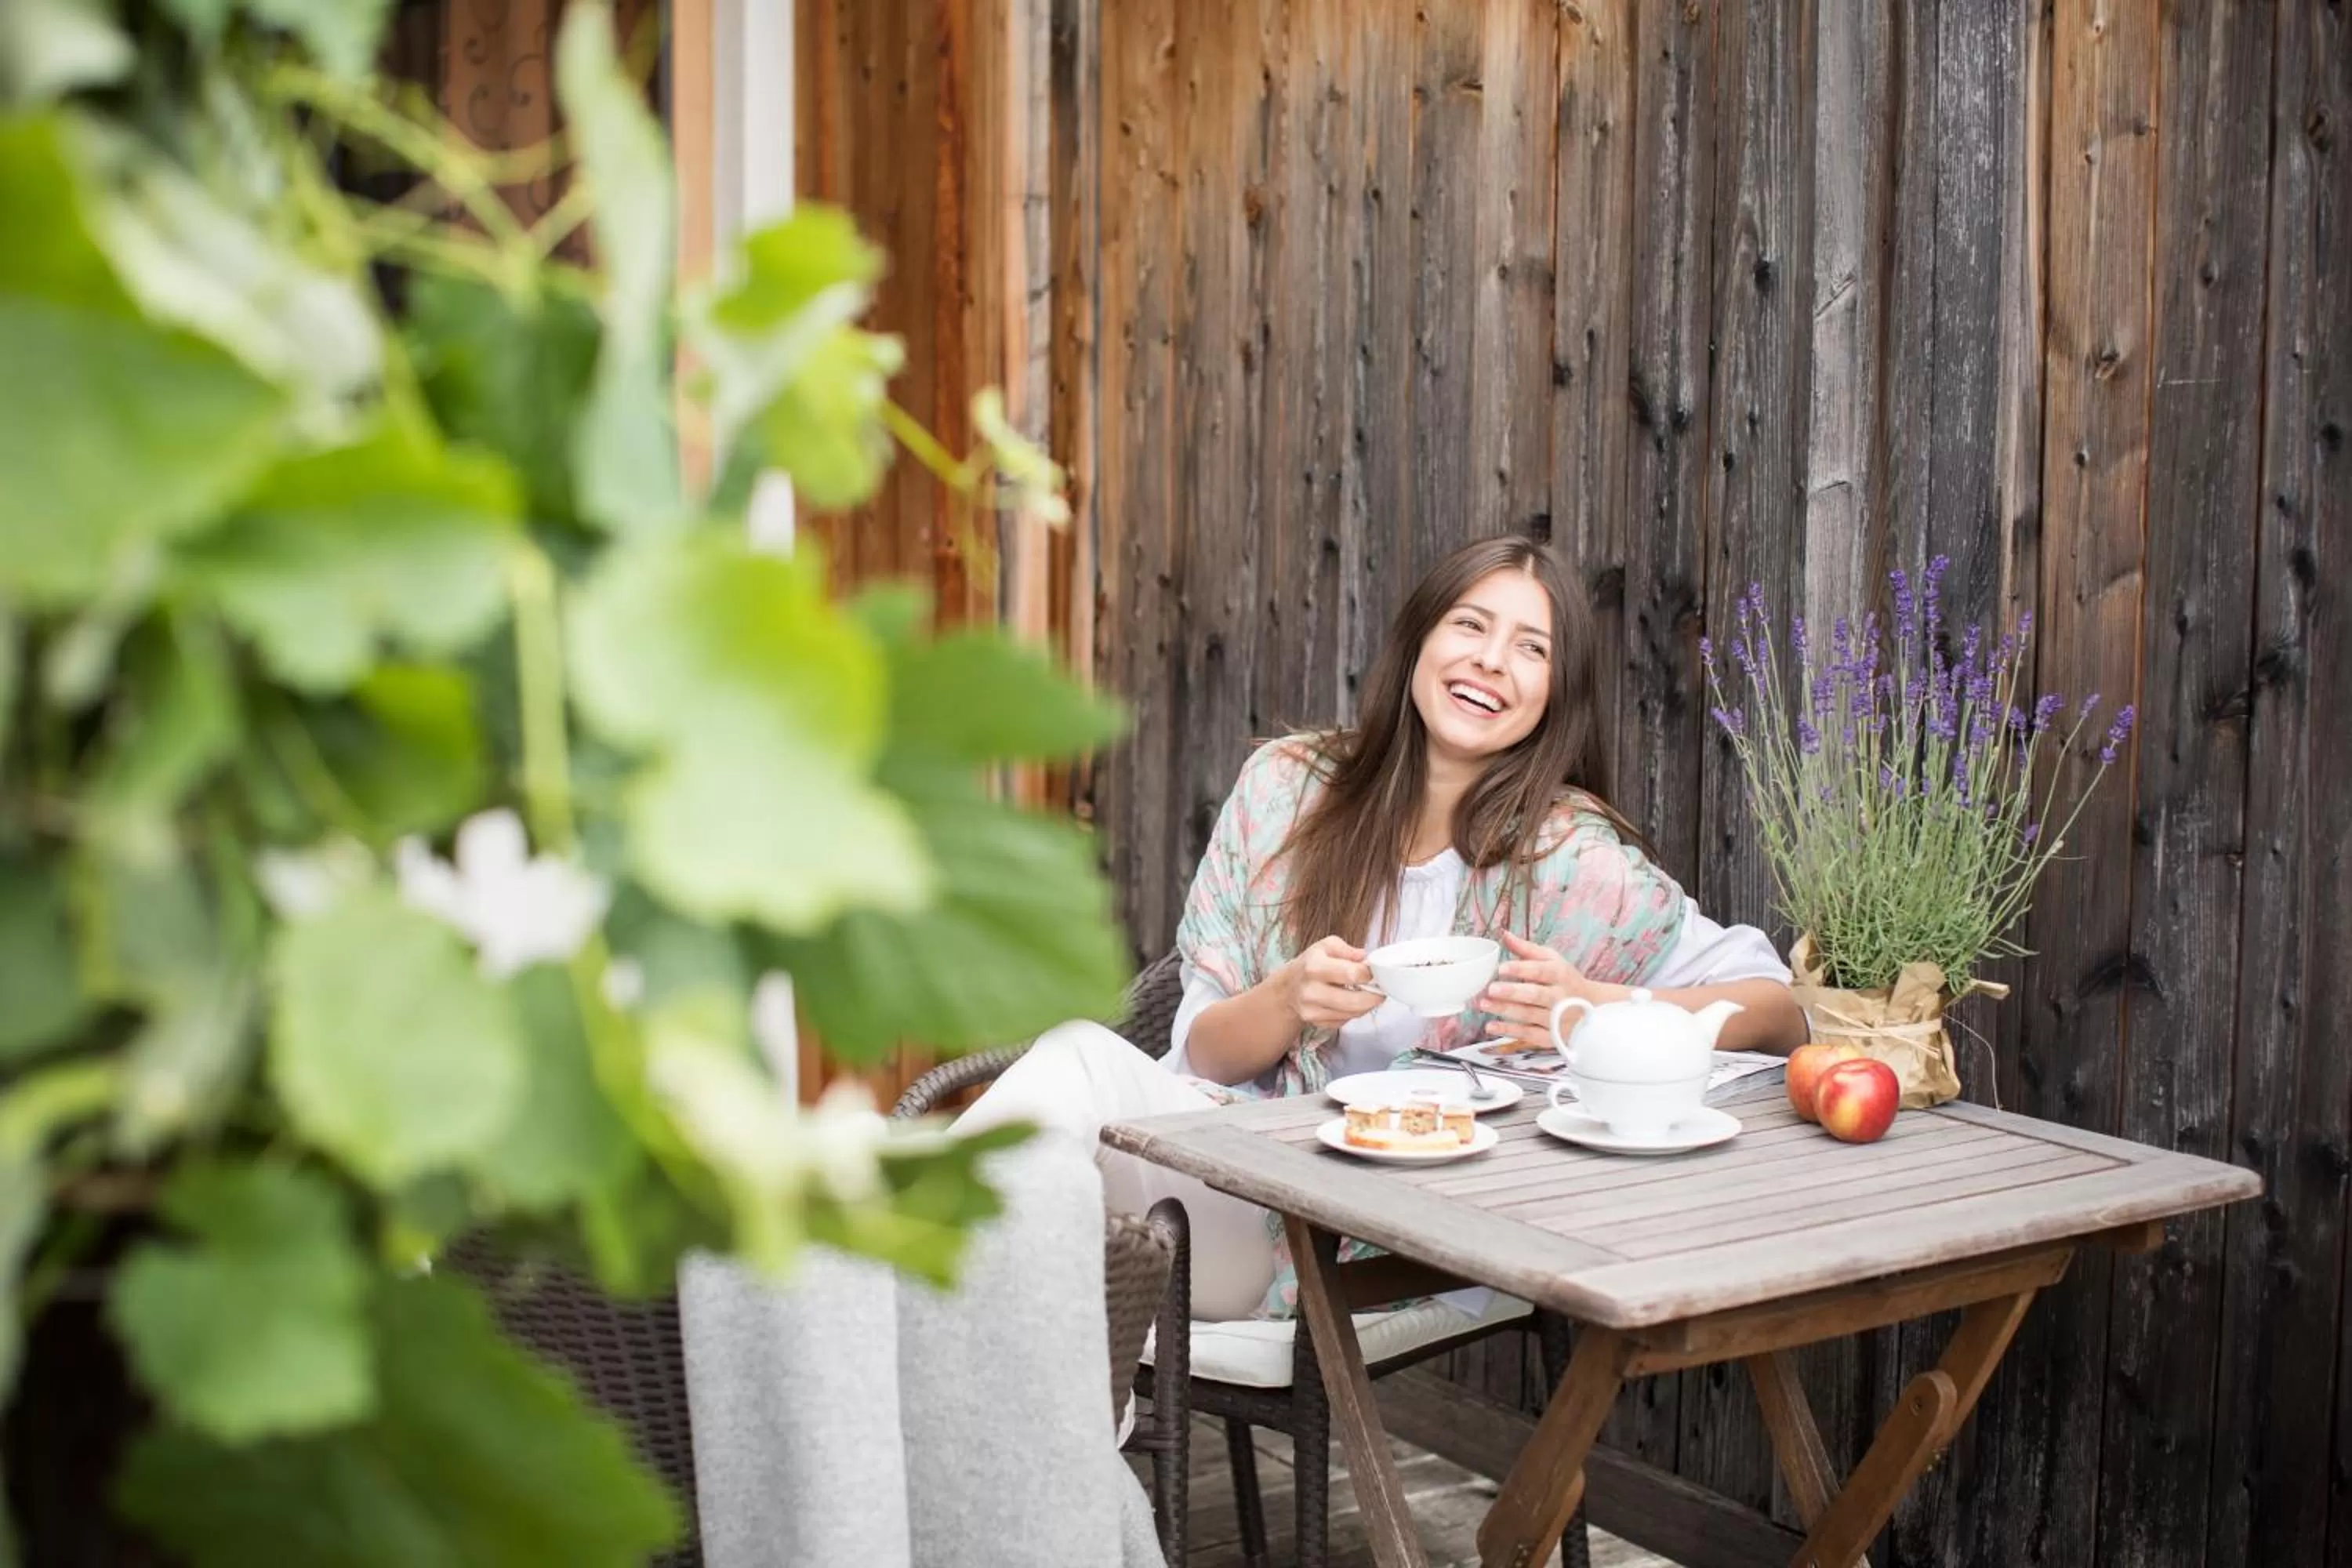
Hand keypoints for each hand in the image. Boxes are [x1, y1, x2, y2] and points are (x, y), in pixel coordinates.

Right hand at [1283, 936, 1384, 1027]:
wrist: (1288, 988)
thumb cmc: (1311, 964)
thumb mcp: (1326, 946)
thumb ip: (1347, 949)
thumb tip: (1365, 958)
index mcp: (1314, 967)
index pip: (1352, 974)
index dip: (1369, 974)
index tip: (1375, 972)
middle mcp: (1311, 991)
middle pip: (1355, 1001)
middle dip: (1374, 996)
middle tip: (1381, 989)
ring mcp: (1313, 1010)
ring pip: (1353, 1014)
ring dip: (1366, 1005)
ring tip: (1368, 994)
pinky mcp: (1317, 1023)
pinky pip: (1345, 1021)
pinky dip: (1353, 1013)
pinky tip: (1351, 1002)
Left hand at [1477, 932, 1622, 1049]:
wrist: (1592, 1008)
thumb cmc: (1566, 980)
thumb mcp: (1552, 960)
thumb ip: (1527, 949)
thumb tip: (1504, 935)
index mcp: (1560, 974)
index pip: (1540, 971)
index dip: (1521, 970)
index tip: (1502, 968)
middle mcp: (1560, 997)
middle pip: (1535, 995)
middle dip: (1512, 992)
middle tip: (1491, 989)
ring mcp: (1556, 1019)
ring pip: (1529, 1015)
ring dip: (1505, 1010)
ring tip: (1484, 1004)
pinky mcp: (1551, 1036)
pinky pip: (1529, 1034)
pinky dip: (1509, 1031)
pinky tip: (1491, 1026)